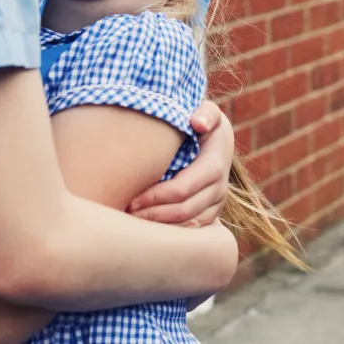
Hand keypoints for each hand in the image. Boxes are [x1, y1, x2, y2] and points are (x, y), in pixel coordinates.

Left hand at [128, 101, 233, 226]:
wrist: (216, 138)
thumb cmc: (202, 121)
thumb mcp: (207, 111)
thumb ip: (205, 113)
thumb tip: (197, 123)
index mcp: (215, 163)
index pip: (183, 188)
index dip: (157, 197)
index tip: (131, 199)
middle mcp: (220, 187)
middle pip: (184, 210)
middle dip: (152, 215)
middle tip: (124, 215)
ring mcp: (216, 203)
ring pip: (187, 224)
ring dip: (159, 227)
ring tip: (131, 224)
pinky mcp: (211, 213)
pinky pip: (190, 230)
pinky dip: (168, 233)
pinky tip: (145, 229)